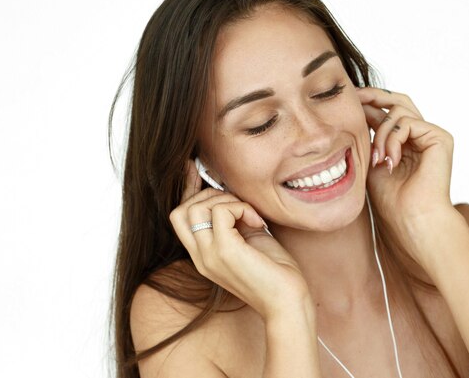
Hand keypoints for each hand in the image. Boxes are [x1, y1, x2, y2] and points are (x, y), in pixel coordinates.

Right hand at [169, 160, 309, 320]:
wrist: (288, 301)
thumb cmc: (275, 271)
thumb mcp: (248, 238)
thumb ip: (234, 220)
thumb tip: (230, 193)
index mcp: (203, 255)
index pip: (179, 217)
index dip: (186, 189)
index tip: (194, 167)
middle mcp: (200, 257)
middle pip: (180, 211)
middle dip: (209, 195)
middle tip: (239, 204)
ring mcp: (209, 256)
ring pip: (195, 208)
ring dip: (225, 201)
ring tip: (249, 214)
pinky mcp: (225, 252)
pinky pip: (221, 212)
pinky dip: (241, 208)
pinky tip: (258, 222)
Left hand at [357, 87, 454, 256]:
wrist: (410, 220)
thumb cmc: (390, 200)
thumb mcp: (371, 160)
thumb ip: (369, 135)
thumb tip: (358, 108)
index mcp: (405, 142)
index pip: (385, 112)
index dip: (366, 103)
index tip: (346, 101)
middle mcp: (421, 136)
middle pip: (398, 101)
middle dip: (373, 96)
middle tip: (353, 98)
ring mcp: (431, 136)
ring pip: (399, 111)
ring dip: (381, 133)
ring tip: (377, 158)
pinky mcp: (440, 138)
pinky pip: (408, 122)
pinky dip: (393, 139)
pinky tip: (389, 160)